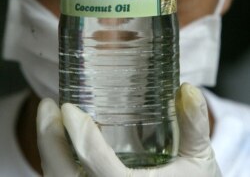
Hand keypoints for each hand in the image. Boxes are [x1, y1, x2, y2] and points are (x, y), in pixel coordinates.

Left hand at [37, 83, 221, 176]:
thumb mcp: (200, 160)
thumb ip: (194, 125)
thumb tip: (188, 89)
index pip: (99, 165)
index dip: (79, 135)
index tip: (66, 107)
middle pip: (65, 176)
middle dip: (49, 140)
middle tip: (47, 106)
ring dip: (48, 150)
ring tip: (48, 118)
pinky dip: (55, 164)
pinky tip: (59, 141)